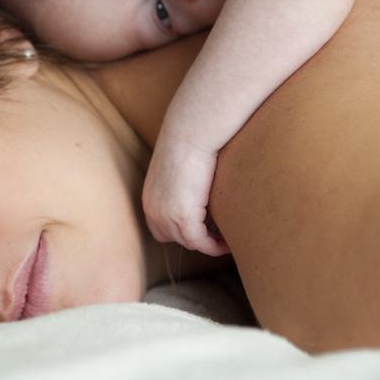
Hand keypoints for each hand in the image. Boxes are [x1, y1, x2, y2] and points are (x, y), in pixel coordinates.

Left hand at [142, 136, 229, 256]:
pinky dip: (215, 246)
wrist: (190, 132)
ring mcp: (166, 215)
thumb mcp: (178, 166)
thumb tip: (200, 188)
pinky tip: (228, 242)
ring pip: (190, 241)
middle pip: (174, 238)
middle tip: (219, 235)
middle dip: (196, 238)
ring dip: (209, 243)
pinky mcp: (183, 217)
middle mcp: (153, 209)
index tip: (204, 228)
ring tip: (227, 238)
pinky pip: (200, 242)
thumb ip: (182, 182)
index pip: (160, 228)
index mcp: (150, 197)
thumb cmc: (189, 140)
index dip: (181, 232)